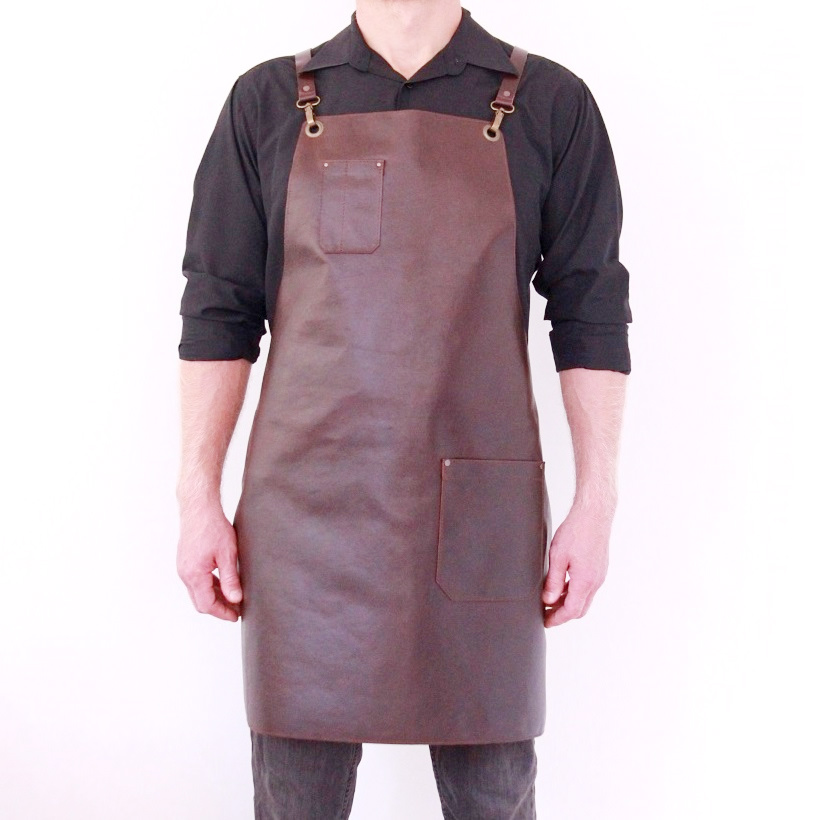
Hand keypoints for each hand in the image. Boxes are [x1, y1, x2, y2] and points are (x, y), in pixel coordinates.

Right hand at [177, 504, 242, 621]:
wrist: (199, 508)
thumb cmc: (213, 527)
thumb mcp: (227, 554)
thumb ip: (231, 579)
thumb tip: (235, 599)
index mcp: (194, 575)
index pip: (207, 605)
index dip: (222, 613)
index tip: (236, 615)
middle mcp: (185, 574)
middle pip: (200, 601)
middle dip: (218, 608)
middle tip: (236, 609)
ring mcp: (184, 568)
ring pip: (198, 592)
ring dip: (215, 597)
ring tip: (233, 598)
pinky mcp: (186, 562)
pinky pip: (196, 581)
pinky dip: (210, 586)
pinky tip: (223, 584)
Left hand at [541, 505, 611, 627]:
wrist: (594, 514)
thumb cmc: (576, 531)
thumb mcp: (558, 556)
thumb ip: (554, 581)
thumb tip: (548, 601)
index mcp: (585, 581)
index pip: (571, 611)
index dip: (557, 619)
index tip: (545, 622)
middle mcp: (595, 581)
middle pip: (580, 609)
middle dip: (563, 615)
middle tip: (546, 614)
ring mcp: (599, 575)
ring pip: (584, 598)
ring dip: (569, 603)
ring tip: (551, 600)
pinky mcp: (599, 568)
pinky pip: (588, 588)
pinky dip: (575, 593)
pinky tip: (562, 585)